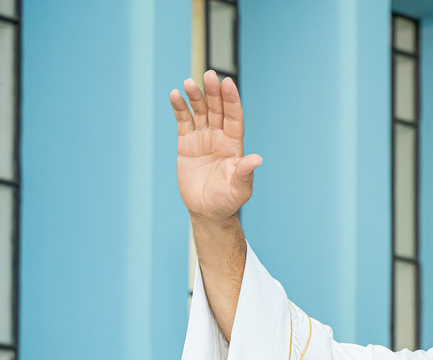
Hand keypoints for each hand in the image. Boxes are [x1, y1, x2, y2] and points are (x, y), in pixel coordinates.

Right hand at [169, 71, 261, 220]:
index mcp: (234, 145)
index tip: (228, 83)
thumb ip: (245, 173)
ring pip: (200, 111)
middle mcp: (220, 137)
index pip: (234, 117)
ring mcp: (203, 138)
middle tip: (210, 75)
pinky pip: (183, 121)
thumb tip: (257, 159)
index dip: (231, 100)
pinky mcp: (186, 143)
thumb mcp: (239, 189)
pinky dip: (179, 108)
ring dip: (195, 96)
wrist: (207, 210)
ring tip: (188, 83)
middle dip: (214, 93)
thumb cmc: (227, 201)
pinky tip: (175, 95)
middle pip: (217, 109)